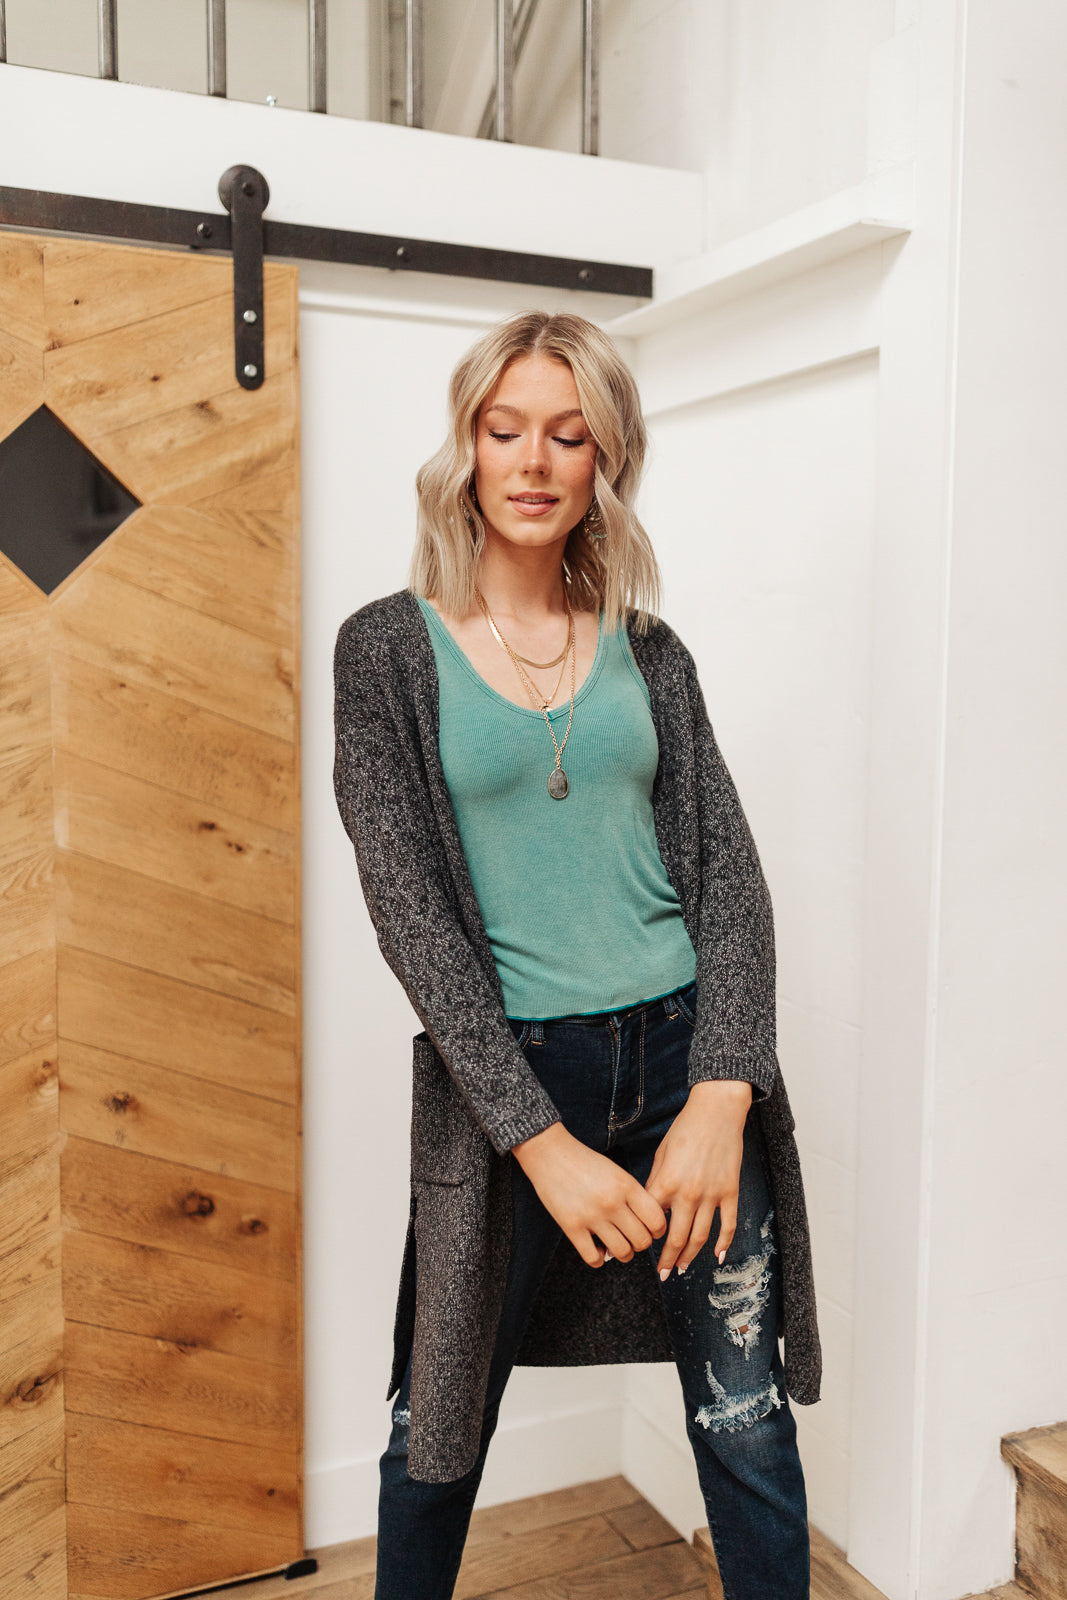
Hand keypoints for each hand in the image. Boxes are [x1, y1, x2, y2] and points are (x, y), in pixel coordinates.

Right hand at [511, 1122, 667, 1266]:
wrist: (550, 1154)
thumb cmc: (585, 1162)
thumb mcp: (616, 1172)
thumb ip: (633, 1195)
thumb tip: (647, 1223)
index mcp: (626, 1185)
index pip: (657, 1220)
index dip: (658, 1230)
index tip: (652, 1230)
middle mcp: (612, 1202)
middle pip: (642, 1241)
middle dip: (641, 1244)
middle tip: (633, 1239)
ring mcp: (591, 1216)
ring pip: (622, 1252)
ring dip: (623, 1254)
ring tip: (618, 1246)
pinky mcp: (571, 1226)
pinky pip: (593, 1258)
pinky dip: (599, 1259)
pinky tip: (597, 1250)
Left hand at [645, 1080, 751, 1278]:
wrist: (716, 1112)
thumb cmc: (684, 1129)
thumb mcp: (661, 1154)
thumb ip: (656, 1183)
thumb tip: (649, 1208)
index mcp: (666, 1183)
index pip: (651, 1221)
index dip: (644, 1237)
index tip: (638, 1248)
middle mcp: (688, 1194)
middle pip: (676, 1238)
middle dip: (668, 1260)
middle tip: (662, 1274)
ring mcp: (711, 1195)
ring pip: (701, 1237)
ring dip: (691, 1256)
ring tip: (683, 1269)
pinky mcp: (730, 1192)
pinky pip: (728, 1224)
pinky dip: (724, 1243)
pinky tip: (718, 1256)